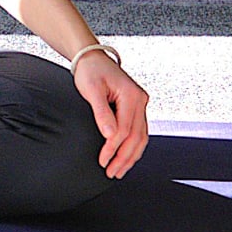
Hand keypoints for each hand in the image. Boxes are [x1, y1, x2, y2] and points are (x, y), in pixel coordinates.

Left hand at [74, 48, 149, 178]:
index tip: (103, 161)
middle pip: (136, 137)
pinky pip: (138, 131)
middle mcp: (140, 100)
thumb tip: (109, 135)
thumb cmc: (91, 70)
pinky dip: (133, 146)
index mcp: (131, 95)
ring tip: (120, 170)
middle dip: (124, 158)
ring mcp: (139, 104)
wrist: (92, 58)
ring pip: (141, 137)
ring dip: (131, 156)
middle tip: (113, 172)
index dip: (113, 148)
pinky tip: (126, 157)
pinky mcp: (135, 107)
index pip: (124, 129)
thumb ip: (101, 113)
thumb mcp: (91, 90)